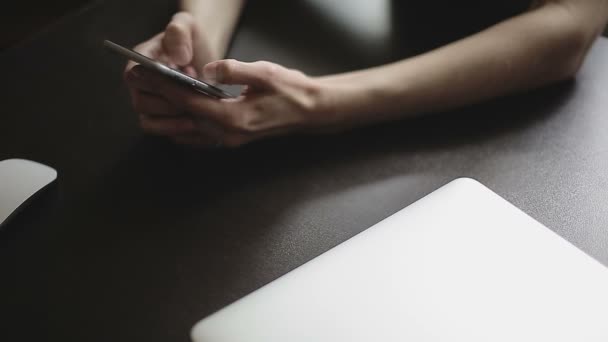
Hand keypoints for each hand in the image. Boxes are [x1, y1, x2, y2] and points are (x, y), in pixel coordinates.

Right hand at [124, 12, 217, 138]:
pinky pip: (166, 133)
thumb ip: (179, 33)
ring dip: (174, 123)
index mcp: (140, 62)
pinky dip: (182, 132)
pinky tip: (201, 128)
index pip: (134, 76)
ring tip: (198, 119)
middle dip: (168, 105)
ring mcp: (150, 106)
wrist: (203, 58)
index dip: (154, 82)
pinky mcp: (164, 121)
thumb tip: (179, 57)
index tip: (179, 83)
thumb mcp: (186, 26)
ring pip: (151, 123)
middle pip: (141, 103)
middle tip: (193, 104)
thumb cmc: (190, 41)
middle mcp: (140, 86)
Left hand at [125, 59, 327, 147]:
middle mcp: (229, 134)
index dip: (166, 87)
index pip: (191, 102)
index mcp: (234, 118)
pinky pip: (200, 136)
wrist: (311, 111)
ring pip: (189, 131)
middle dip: (161, 100)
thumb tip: (209, 69)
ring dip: (170, 114)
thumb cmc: (292, 91)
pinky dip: (184, 126)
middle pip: (184, 118)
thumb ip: (235, 71)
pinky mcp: (233, 139)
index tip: (148, 75)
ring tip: (153, 96)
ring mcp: (230, 140)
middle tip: (141, 83)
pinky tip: (178, 114)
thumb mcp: (265, 73)